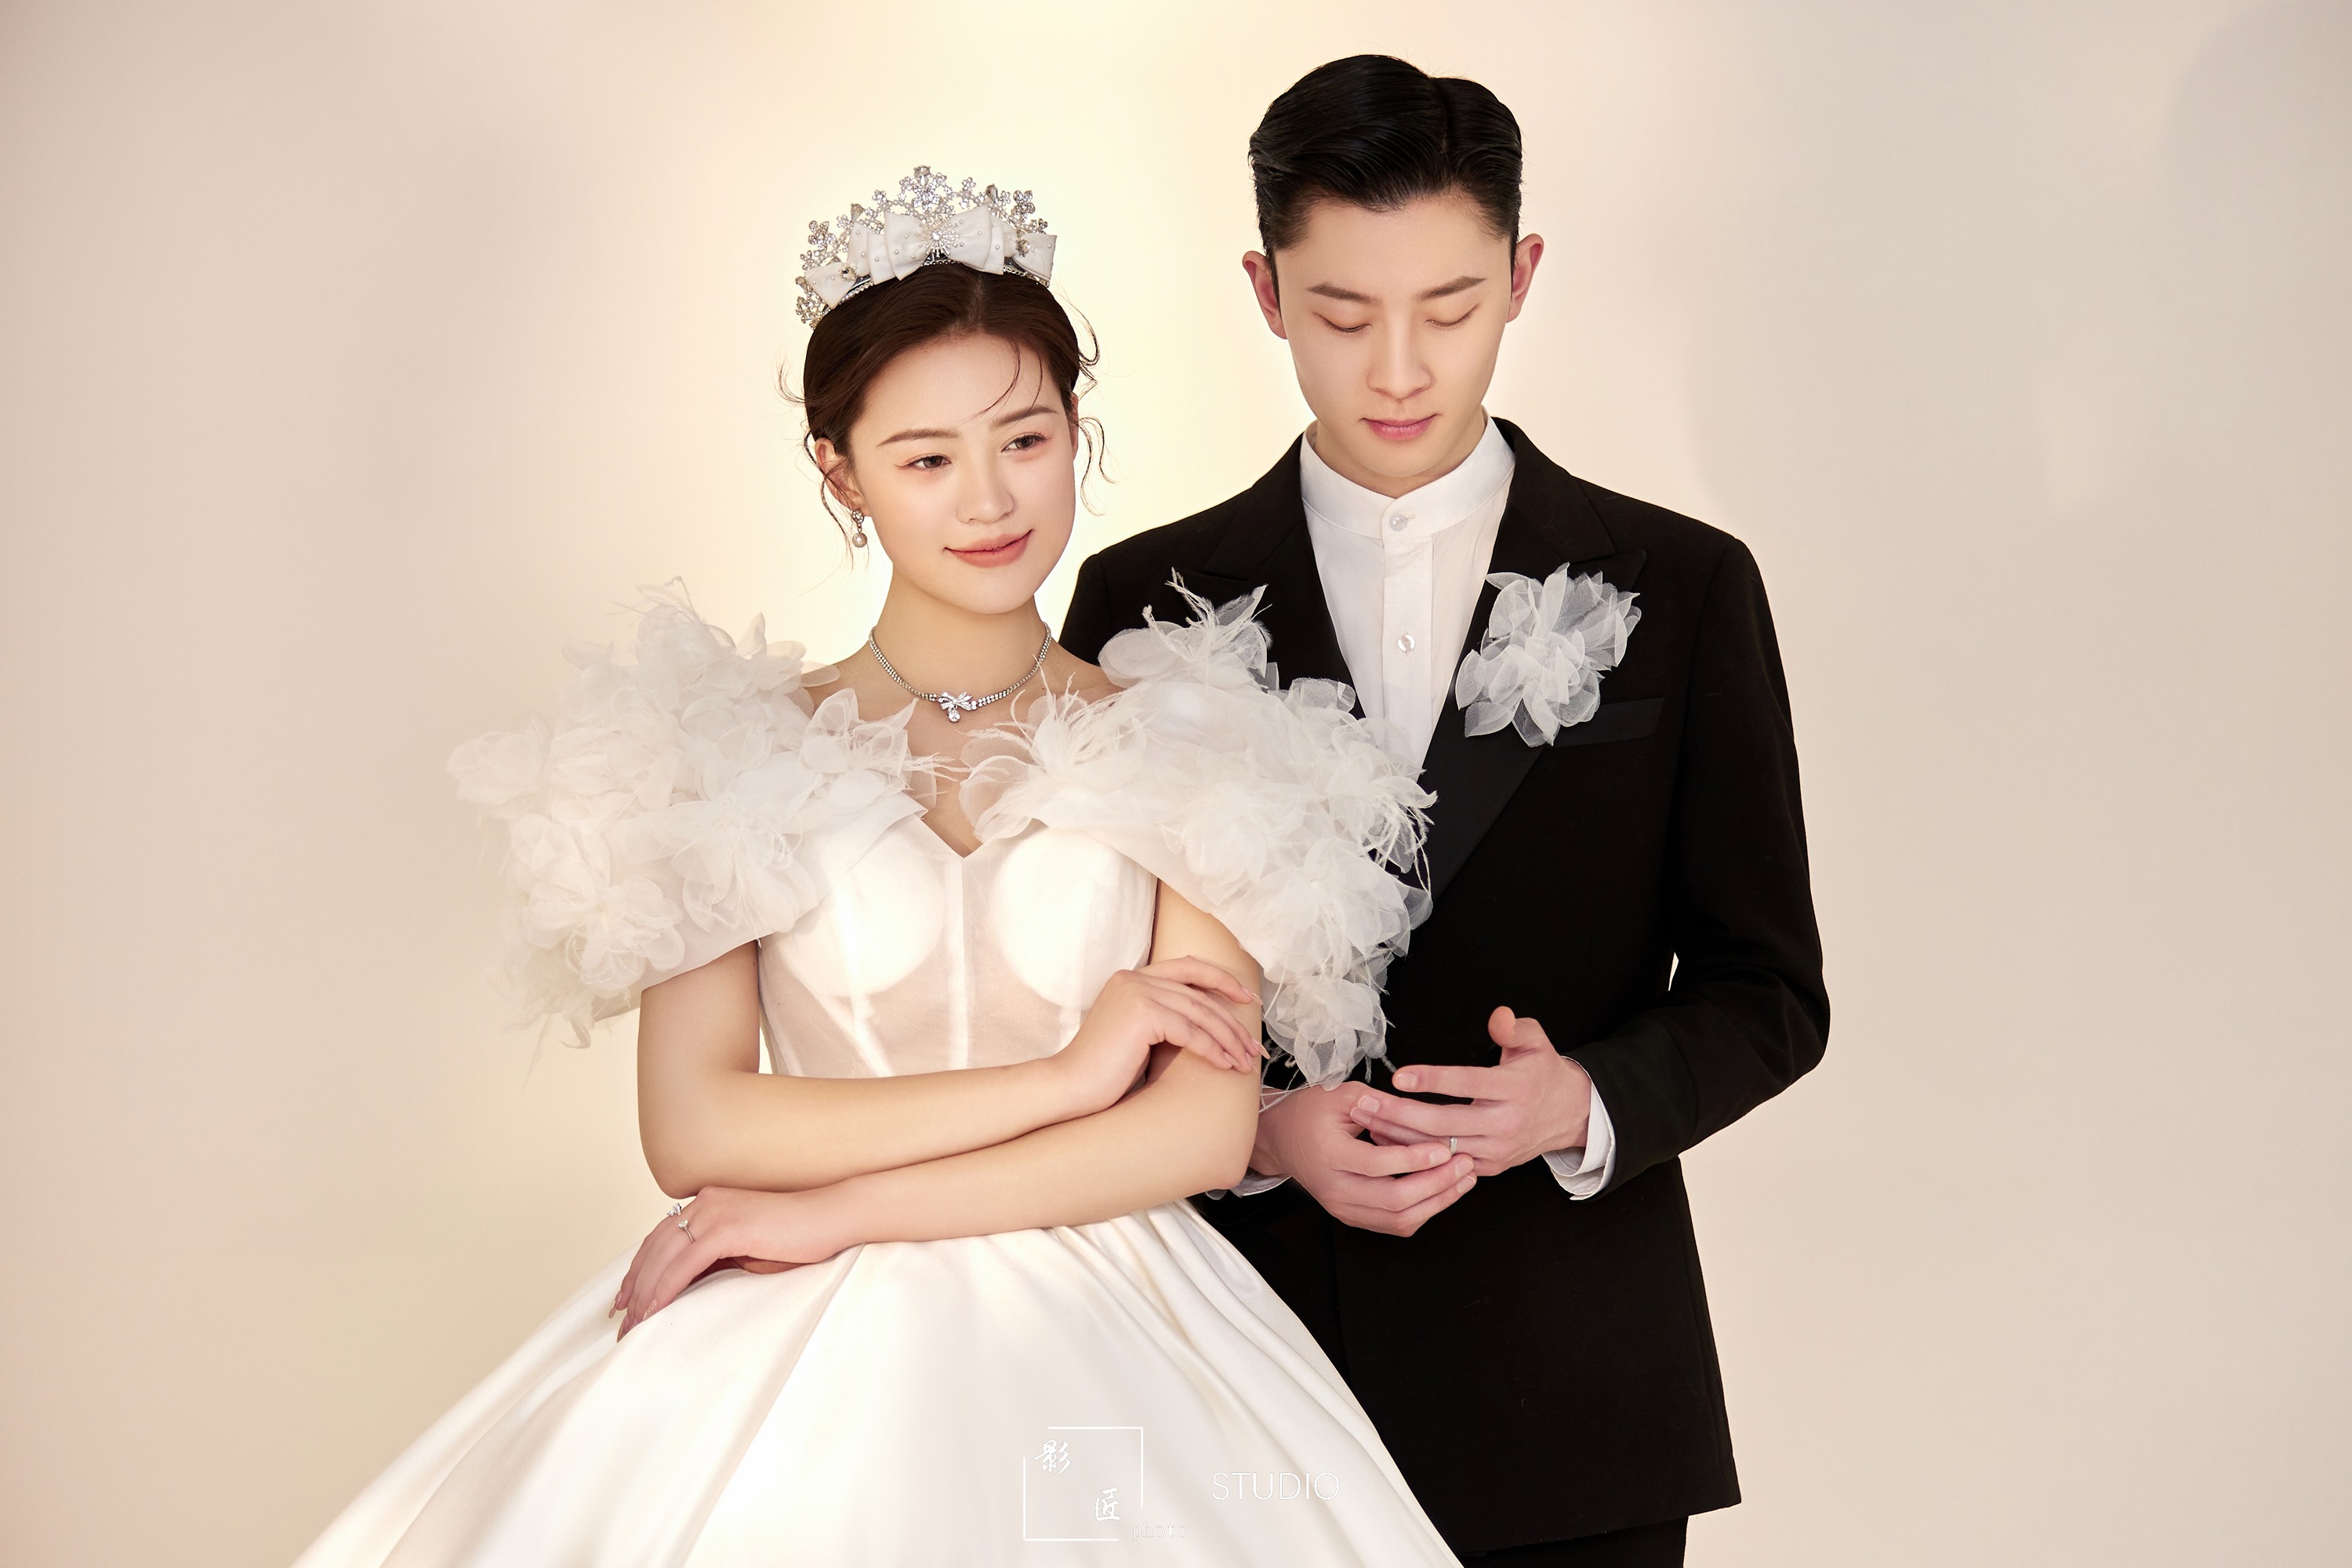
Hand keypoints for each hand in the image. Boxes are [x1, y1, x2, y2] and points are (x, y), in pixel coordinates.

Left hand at [612, 1186, 849, 1334]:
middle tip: (621, 1320)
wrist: (832, 1218)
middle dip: (634, 1285)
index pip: (661, 1237)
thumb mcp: (746, 1250)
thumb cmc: (797, 1239)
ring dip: (645, 1292)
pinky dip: (666, 1288)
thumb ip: (714, 1259)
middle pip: (655, 1246)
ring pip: (664, 1255)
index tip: (625, 1298)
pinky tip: (655, 1310)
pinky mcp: (728, 1226)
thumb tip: (685, 1285)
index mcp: (709, 1203)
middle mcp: (706, 1201)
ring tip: (634, 1324)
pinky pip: (685, 1262)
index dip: (639, 1269)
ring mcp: (716, 1210)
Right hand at [1049, 958, 1261, 1113]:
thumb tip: (1209, 1022)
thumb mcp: (1138, 1034)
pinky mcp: (1142, 1014)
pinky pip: (1191, 1031)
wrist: (1069, 1086)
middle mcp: (1135, 978)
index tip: (1248, 999)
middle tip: (1254, 1047)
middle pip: (1200, 994)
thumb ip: (1164, 1017)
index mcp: (1132, 977)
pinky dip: (1213, 1049)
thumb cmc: (1103, 1070)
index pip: (1189, 967)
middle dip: (1232, 1021)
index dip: (1223, 980)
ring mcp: (1137, 992)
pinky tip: (1226, 1066)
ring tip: (1245, 1062)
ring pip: (1200, 1013)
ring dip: (1228, 1039)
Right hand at [1252, 1082, 1477, 1236]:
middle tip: (1464, 1164)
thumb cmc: (1309, 1112)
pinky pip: (1393, 1224)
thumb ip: (1380, 1103)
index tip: (1444, 1146)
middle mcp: (1334, 1188)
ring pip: (1398, 1219)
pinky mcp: (1351, 1215)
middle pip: (1394, 1200)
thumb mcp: (1341, 1094)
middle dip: (1436, 1183)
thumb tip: (1421, 1112)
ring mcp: (1342, 1207)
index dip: (1415, 1158)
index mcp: (1329, 1156)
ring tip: (1463, 1179)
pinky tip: (1443, 1192)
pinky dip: (1422, 1211)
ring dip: (1436, 1202)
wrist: (1281, 1139)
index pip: (1378, 1165)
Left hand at [1346, 1007, 1591, 1177]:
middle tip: (1364, 1101)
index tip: (1399, 1075)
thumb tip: (1497, 1017)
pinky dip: (1413, 1151)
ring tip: (1365, 1118)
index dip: (1432, 1080)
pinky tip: (1385, 1138)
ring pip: (1438, 1146)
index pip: (1467, 1083)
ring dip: (1398, 1134)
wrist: (1571, 1116)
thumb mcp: (1536, 1041)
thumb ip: (1513, 1027)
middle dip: (1398, 1114)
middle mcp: (1504, 1123)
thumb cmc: (1543, 1072)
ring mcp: (1495, 1150)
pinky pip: (1444, 1161)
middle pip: (1443, 1123)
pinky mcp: (1488, 1166)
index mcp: (1515, 1088)